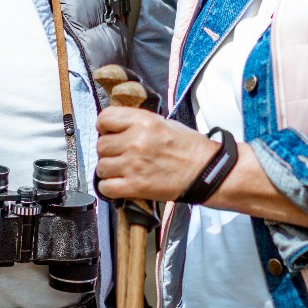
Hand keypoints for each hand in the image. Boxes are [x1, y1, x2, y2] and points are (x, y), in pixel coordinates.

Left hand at [94, 108, 215, 201]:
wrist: (206, 172)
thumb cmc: (189, 149)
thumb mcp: (164, 123)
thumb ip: (137, 123)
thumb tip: (117, 127)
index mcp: (143, 122)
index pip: (104, 118)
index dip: (105, 127)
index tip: (110, 133)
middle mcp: (136, 141)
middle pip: (101, 145)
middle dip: (109, 151)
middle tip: (120, 156)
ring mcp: (134, 165)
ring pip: (101, 167)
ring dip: (109, 171)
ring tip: (122, 171)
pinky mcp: (135, 186)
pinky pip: (105, 187)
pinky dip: (109, 188)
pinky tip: (120, 185)